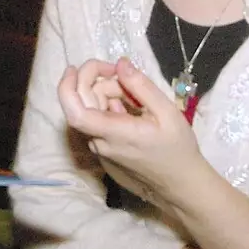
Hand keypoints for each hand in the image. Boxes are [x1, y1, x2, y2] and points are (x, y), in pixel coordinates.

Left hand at [58, 58, 207, 203]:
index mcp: (115, 134)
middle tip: (127, 77)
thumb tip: (120, 64)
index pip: (75, 113)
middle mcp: (100, 143)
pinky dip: (110, 109)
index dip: (68, 87)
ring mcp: (100, 150)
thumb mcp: (167, 112)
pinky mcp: (104, 152)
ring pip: (92, 112)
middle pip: (84, 104)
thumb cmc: (177, 149)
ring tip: (137, 99)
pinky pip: (98, 123)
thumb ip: (141, 86)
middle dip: (99, 82)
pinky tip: (131, 111)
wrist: (180, 184)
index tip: (75, 68)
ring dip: (107, 95)